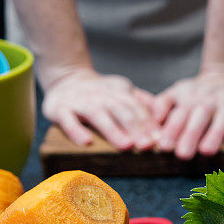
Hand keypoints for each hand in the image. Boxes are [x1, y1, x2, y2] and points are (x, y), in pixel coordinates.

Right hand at [42, 69, 156, 149]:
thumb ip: (141, 101)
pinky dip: (76, 130)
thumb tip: (164, 113)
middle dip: (136, 128)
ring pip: (98, 115)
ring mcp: (80, 102)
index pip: (136, 107)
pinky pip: (67, 120)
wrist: (65, 78)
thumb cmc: (99, 92)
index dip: (148, 122)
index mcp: (117, 92)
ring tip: (127, 146)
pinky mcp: (59, 109)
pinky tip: (86, 142)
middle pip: (120, 111)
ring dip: (113, 130)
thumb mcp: (121, 91)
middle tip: (147, 145)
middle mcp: (100, 96)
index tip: (159, 138)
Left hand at [154, 71, 223, 159]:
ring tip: (207, 151)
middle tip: (182, 154)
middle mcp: (209, 100)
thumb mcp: (177, 93)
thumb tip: (153, 119)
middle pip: (199, 116)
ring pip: (223, 117)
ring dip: (215, 133)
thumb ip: (162, 104)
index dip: (171, 129)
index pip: (179, 114)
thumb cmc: (197, 93)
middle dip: (191, 134)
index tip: (164, 146)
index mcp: (190, 98)